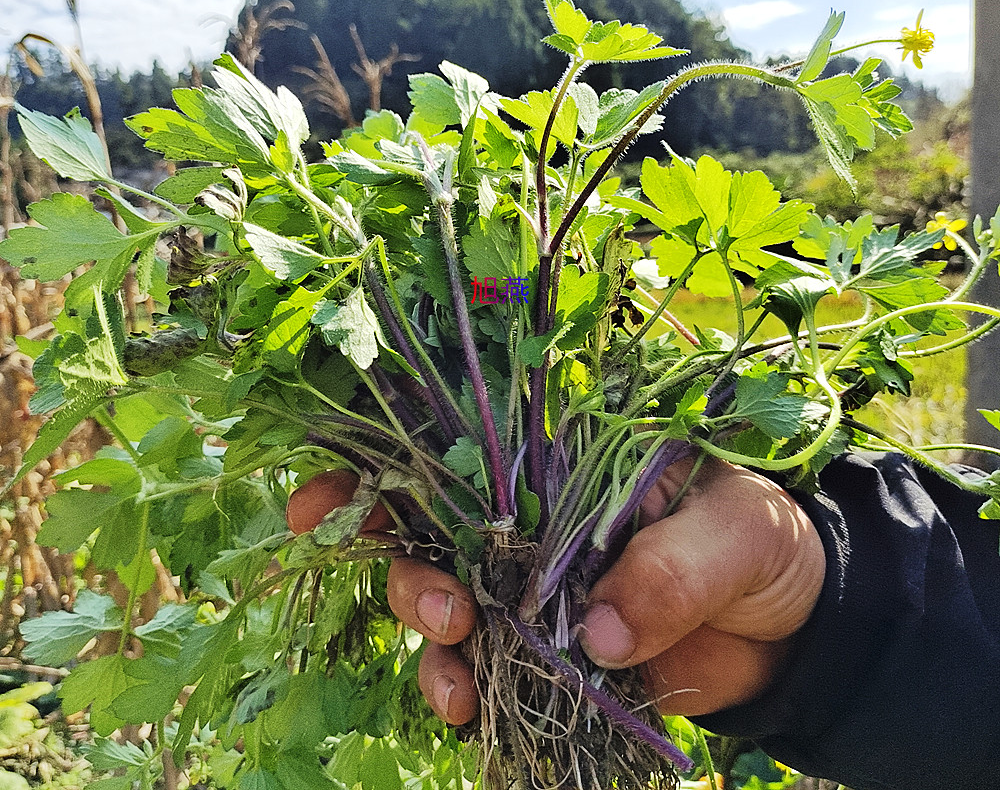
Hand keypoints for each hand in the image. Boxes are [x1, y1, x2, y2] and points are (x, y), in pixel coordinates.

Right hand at [288, 458, 825, 722]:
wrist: (796, 629)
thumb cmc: (767, 545)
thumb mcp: (736, 533)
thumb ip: (670, 569)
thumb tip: (593, 636)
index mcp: (563, 464)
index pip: (460, 449)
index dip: (380, 468)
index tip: (320, 505)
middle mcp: (531, 519)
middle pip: (431, 530)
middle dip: (405, 567)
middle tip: (441, 611)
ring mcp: (532, 587)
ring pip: (445, 602)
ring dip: (428, 638)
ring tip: (454, 673)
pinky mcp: (546, 651)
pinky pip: (483, 668)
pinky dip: (461, 689)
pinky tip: (465, 711)